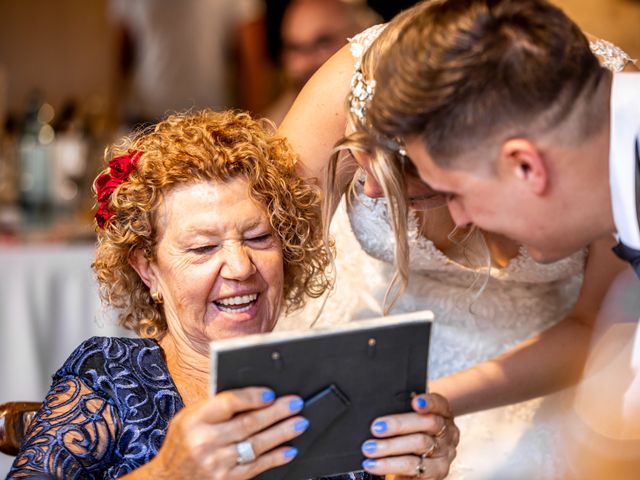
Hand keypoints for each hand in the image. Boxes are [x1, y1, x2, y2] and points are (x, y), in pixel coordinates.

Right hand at [141, 387, 307, 478]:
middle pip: (248, 423)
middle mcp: (204, 441)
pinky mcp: (225, 479)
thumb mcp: (190, 418)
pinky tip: (289, 449)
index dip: (252, 397)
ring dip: (282, 433)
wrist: (167, 479)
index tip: (271, 394)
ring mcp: (215, 463)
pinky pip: (256, 467)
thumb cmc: (184, 441)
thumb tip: (255, 395)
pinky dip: (275, 458)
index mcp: (195, 419)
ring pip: (256, 444)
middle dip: (277, 412)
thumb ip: (216, 407)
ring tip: (299, 423)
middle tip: (296, 403)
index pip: (228, 403)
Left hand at [361, 393, 457, 478]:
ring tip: (370, 449)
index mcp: (443, 414)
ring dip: (391, 448)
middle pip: (428, 424)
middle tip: (376, 428)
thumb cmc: (413, 432)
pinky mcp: (438, 472)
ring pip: (420, 447)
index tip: (415, 402)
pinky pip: (415, 469)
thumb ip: (402, 413)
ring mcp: (444, 454)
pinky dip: (392, 466)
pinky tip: (376, 465)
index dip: (428, 402)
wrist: (424, 460)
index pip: (439, 404)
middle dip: (399, 425)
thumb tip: (382, 415)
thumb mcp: (412, 420)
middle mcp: (448, 433)